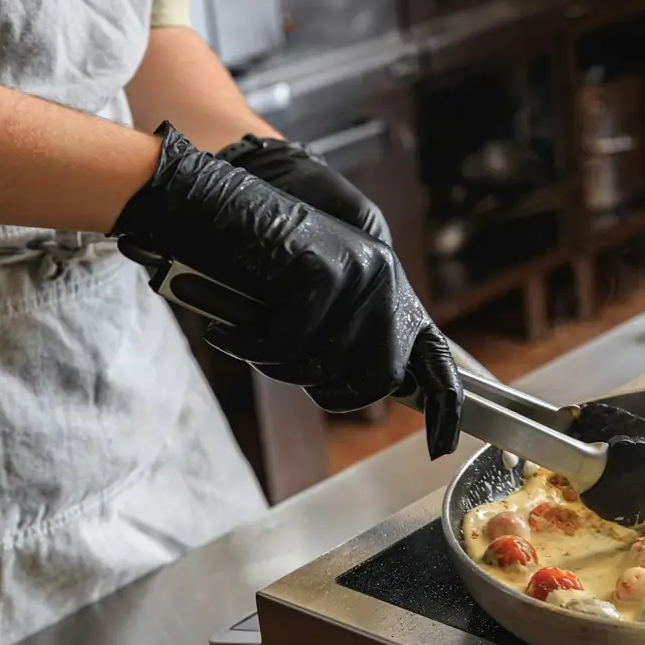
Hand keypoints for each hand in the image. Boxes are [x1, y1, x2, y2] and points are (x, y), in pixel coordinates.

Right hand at [112, 122, 461, 458]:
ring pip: (325, 367)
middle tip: (279, 357)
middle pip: (376, 379)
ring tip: (250, 325)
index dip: (443, 407)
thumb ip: (343, 335)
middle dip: (325, 387)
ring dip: (276, 361)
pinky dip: (249, 342)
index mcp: (387, 286)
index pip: (434, 358)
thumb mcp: (305, 302)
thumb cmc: (244, 256)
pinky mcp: (321, 271)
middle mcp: (384, 277)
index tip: (441, 447)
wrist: (200, 197)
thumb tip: (359, 385)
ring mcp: (357, 272)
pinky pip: (287, 346)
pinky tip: (230, 319)